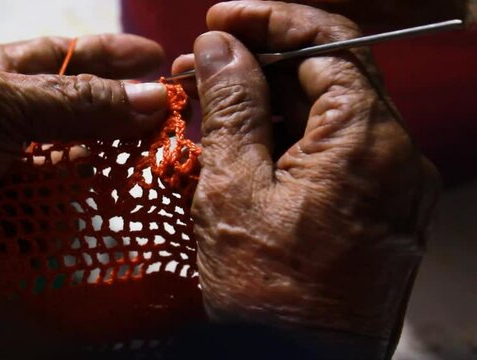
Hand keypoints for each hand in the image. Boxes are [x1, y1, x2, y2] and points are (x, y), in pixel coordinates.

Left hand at [0, 34, 166, 356]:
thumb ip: (72, 99)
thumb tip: (148, 96)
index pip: (58, 58)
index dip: (106, 56)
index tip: (154, 57)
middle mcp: (4, 126)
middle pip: (79, 111)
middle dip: (123, 111)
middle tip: (169, 113)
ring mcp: (18, 174)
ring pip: (84, 159)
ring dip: (118, 158)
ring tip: (155, 156)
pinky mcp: (28, 219)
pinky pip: (76, 205)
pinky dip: (100, 201)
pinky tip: (124, 195)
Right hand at [173, 1, 439, 356]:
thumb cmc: (268, 293)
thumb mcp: (233, 188)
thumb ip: (231, 105)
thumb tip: (220, 46)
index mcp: (367, 141)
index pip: (329, 43)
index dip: (270, 21)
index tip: (220, 21)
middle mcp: (395, 157)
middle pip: (329, 77)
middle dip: (261, 65)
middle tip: (200, 68)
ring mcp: (390, 186)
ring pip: (328, 116)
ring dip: (270, 104)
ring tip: (210, 109)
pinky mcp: (377, 209)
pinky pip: (333, 153)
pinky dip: (289, 141)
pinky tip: (242, 148)